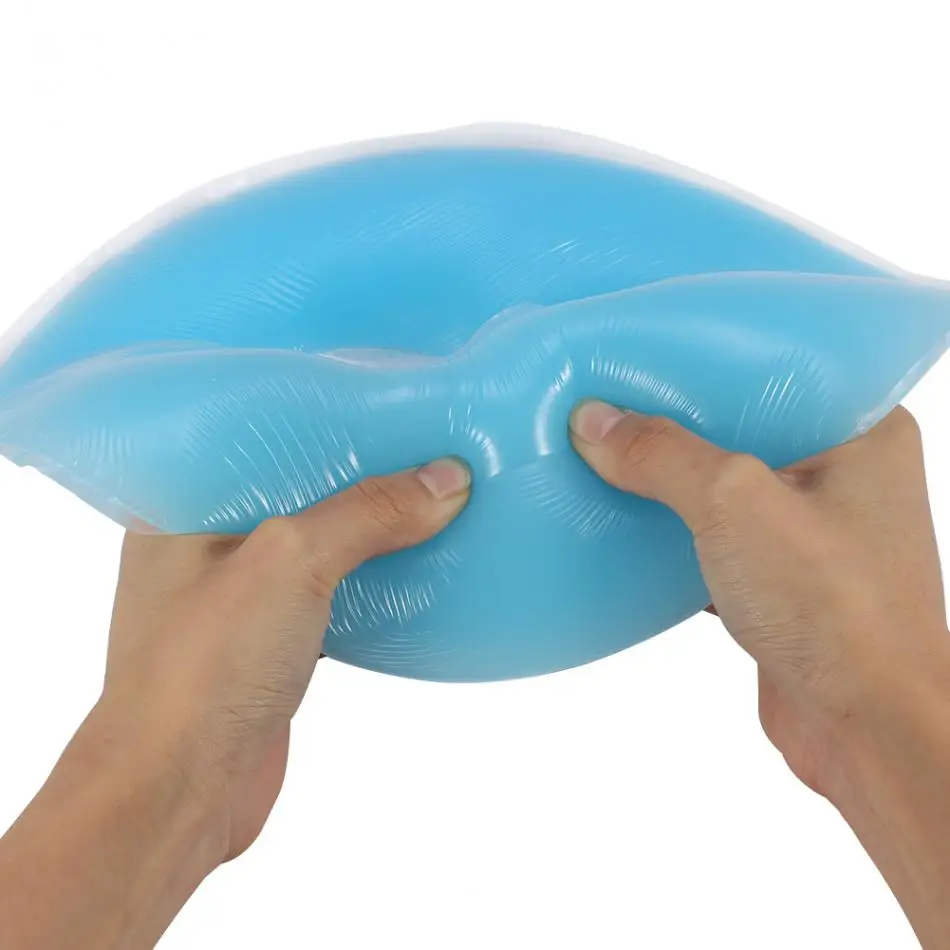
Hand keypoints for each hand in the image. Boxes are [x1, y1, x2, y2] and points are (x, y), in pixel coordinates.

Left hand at [106, 457, 470, 860]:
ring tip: (431, 493)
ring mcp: (238, 600)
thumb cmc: (205, 668)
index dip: (321, 419)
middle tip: (421, 441)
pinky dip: (372, 582)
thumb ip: (368, 513)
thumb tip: (448, 478)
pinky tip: (416, 564)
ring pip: (318, 546)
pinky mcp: (271, 645)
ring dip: (371, 532)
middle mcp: (205, 546)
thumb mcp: (291, 563)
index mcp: (181, 506)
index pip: (257, 438)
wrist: (181, 792)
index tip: (382, 400)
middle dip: (358, 475)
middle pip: (297, 492)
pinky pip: (332, 595)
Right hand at [570, 400, 949, 947]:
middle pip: (741, 425)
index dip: (706, 357)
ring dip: (670, 480)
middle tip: (613, 395)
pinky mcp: (784, 577)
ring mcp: (814, 528)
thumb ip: (662, 455)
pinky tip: (625, 523)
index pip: (775, 366)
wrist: (865, 730)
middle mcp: (843, 472)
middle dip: (676, 420)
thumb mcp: (735, 506)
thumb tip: (595, 420)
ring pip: (725, 484)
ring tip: (606, 451)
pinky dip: (674, 533)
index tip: (642, 349)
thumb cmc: (836, 611)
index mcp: (862, 430)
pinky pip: (717, 536)